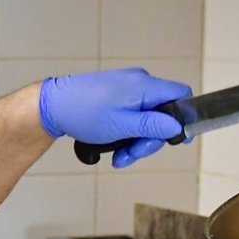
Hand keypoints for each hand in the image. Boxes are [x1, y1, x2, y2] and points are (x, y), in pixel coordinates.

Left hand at [39, 68, 191, 167]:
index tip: (177, 140)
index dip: (184, 118)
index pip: (181, 94)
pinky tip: (114, 148)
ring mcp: (128, 87)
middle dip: (150, 139)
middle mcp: (139, 82)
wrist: (53, 105)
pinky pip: (133, 115)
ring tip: (118, 156)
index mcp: (144, 85)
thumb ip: (153, 126)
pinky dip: (127, 132)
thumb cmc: (83, 113)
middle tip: (132, 154)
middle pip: (163, 113)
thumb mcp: (122, 125)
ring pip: (147, 118)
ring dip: (136, 140)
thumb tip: (178, 127)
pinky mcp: (118, 94)